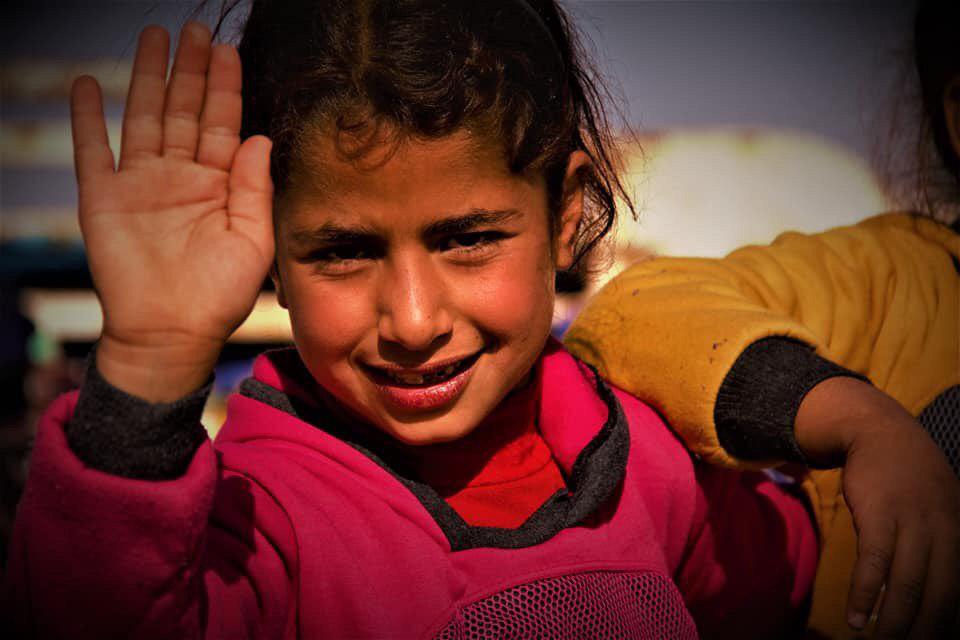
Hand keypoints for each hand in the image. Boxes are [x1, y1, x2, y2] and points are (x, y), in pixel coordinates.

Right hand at [71, 23, 273, 399]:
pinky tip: (89, 85)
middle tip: (194, 27)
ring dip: (147, 77)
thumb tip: (260, 138)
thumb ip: (255, 188)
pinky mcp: (103, 198)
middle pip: (186, 110)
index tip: (227, 49)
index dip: (226, 86)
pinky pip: (93, 150)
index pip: (224, 123)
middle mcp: (181, 177)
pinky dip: (88, 118)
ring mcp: (141, 184)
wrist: (170, 334)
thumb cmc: (219, 296)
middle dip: (190, 69)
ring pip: (144, 117)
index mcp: (220, 185)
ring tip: (153, 36)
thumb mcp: (253, 240)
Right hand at [796, 377, 959, 638]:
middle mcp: (945, 529)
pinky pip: (874, 564)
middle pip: (940, 595)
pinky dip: (864, 594)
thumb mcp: (940, 506)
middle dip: (924, 631)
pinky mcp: (878, 515)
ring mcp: (912, 521)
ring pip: (907, 585)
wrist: (879, 430)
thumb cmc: (907, 475)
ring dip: (893, 622)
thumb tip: (938, 591)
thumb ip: (943, 544)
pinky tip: (856, 618)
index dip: (949, 623)